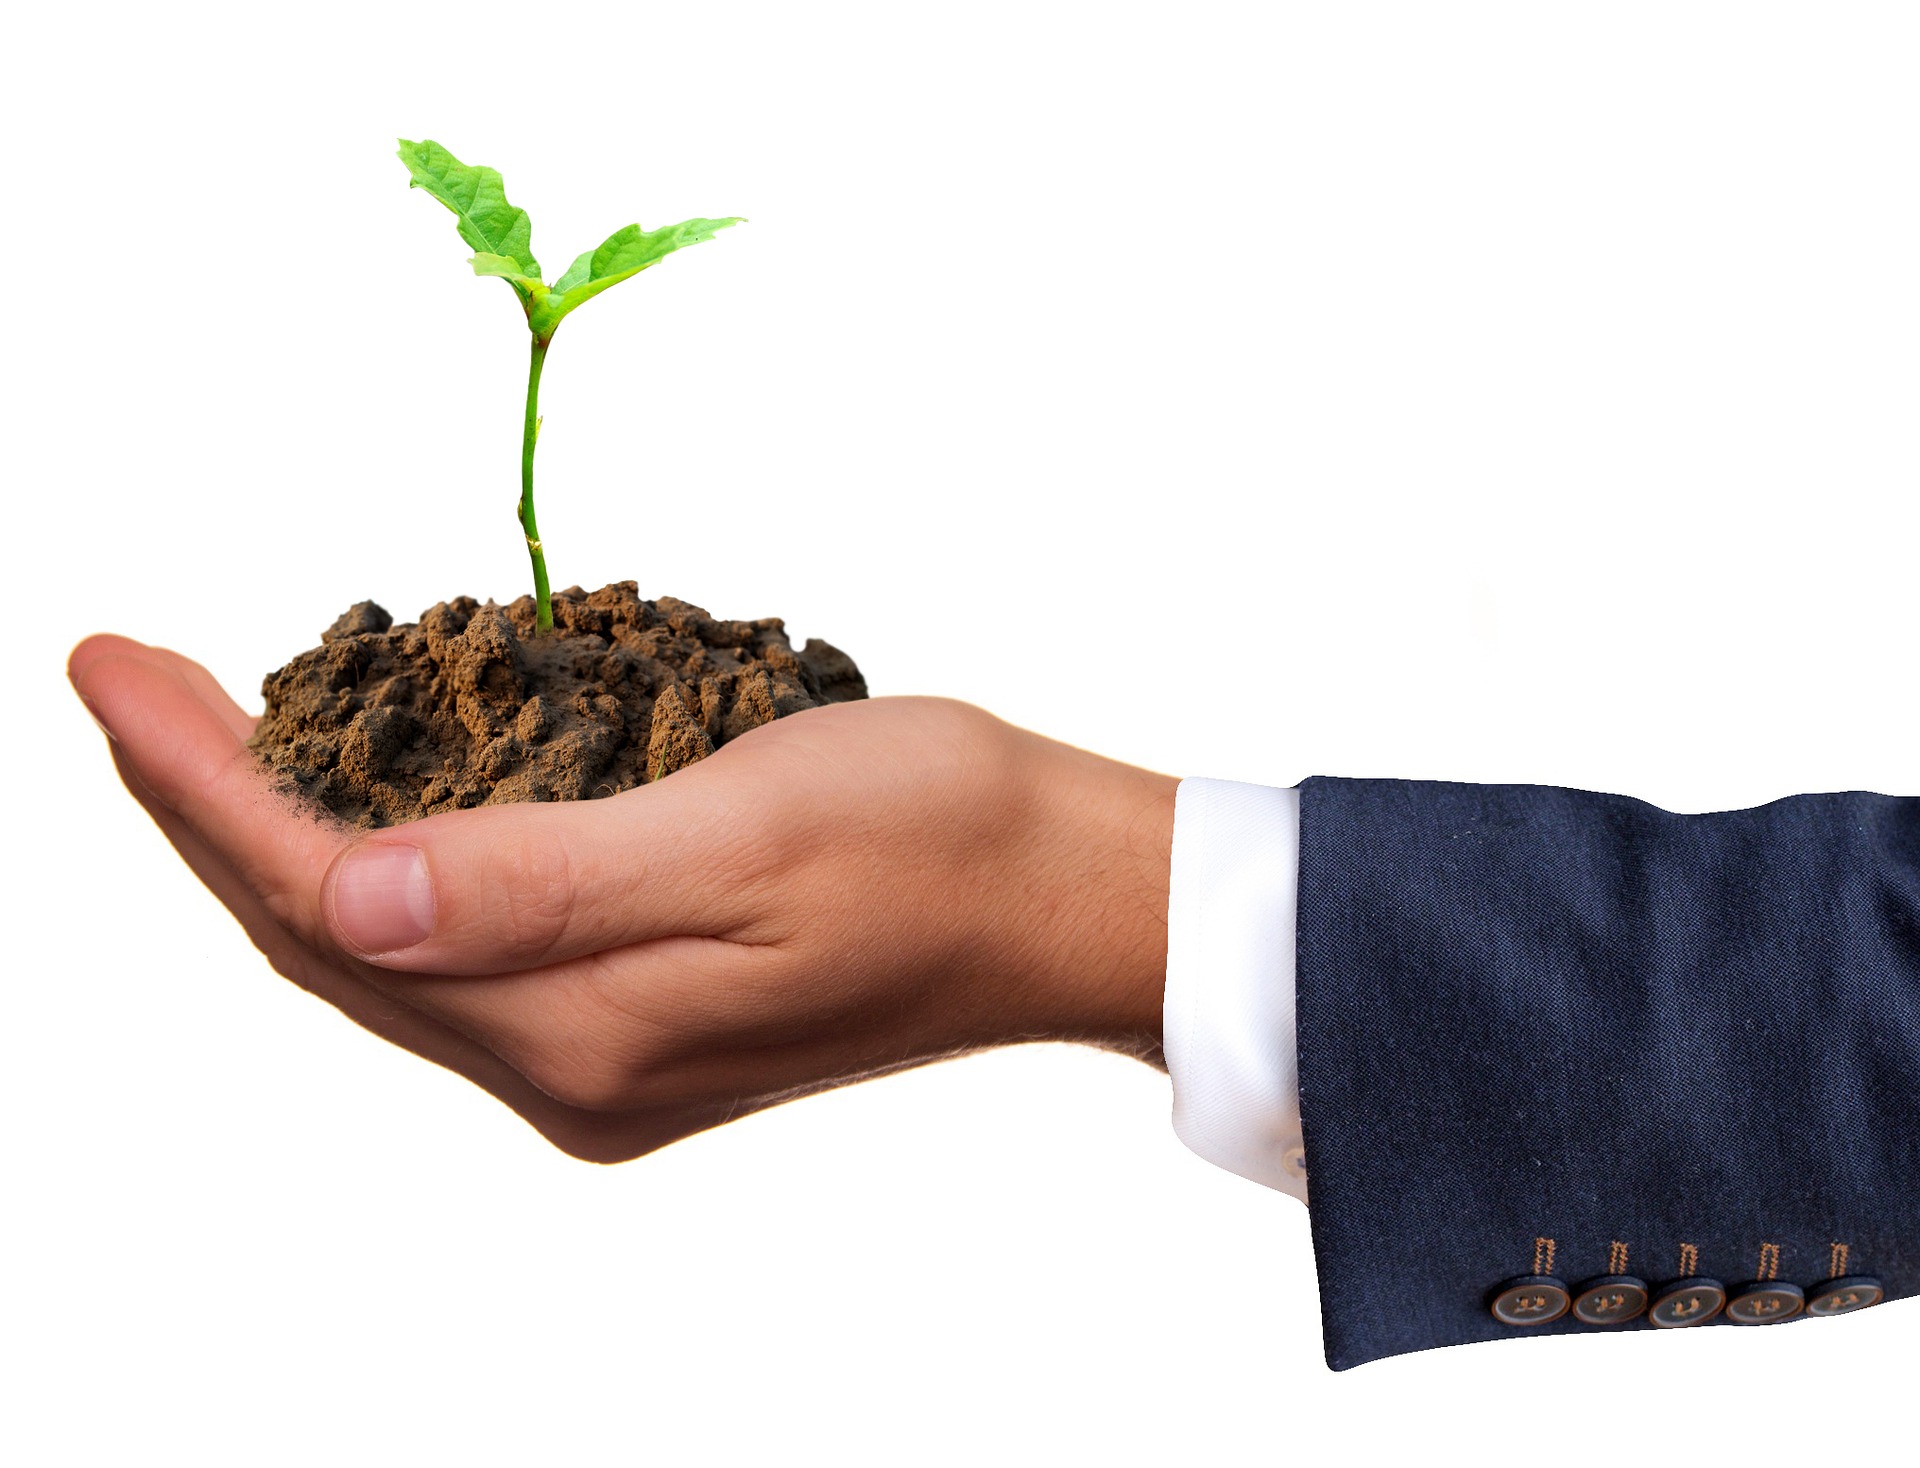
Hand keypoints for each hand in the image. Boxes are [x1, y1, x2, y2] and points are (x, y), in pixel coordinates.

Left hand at [68, 637, 1174, 1161]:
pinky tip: (377, 787)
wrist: (1062, 894)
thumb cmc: (939, 836)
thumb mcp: (747, 832)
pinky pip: (465, 942)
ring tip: (218, 723)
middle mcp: (571, 1066)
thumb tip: (343, 899)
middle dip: (216, 806)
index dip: (203, 781)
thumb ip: (539, 882)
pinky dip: (394, 856)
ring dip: (294, 834)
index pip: (327, 902)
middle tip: (135, 676)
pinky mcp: (641, 1018)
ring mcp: (605, 1055)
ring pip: (390, 946)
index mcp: (585, 1029)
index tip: (110, 660)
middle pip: (334, 938)